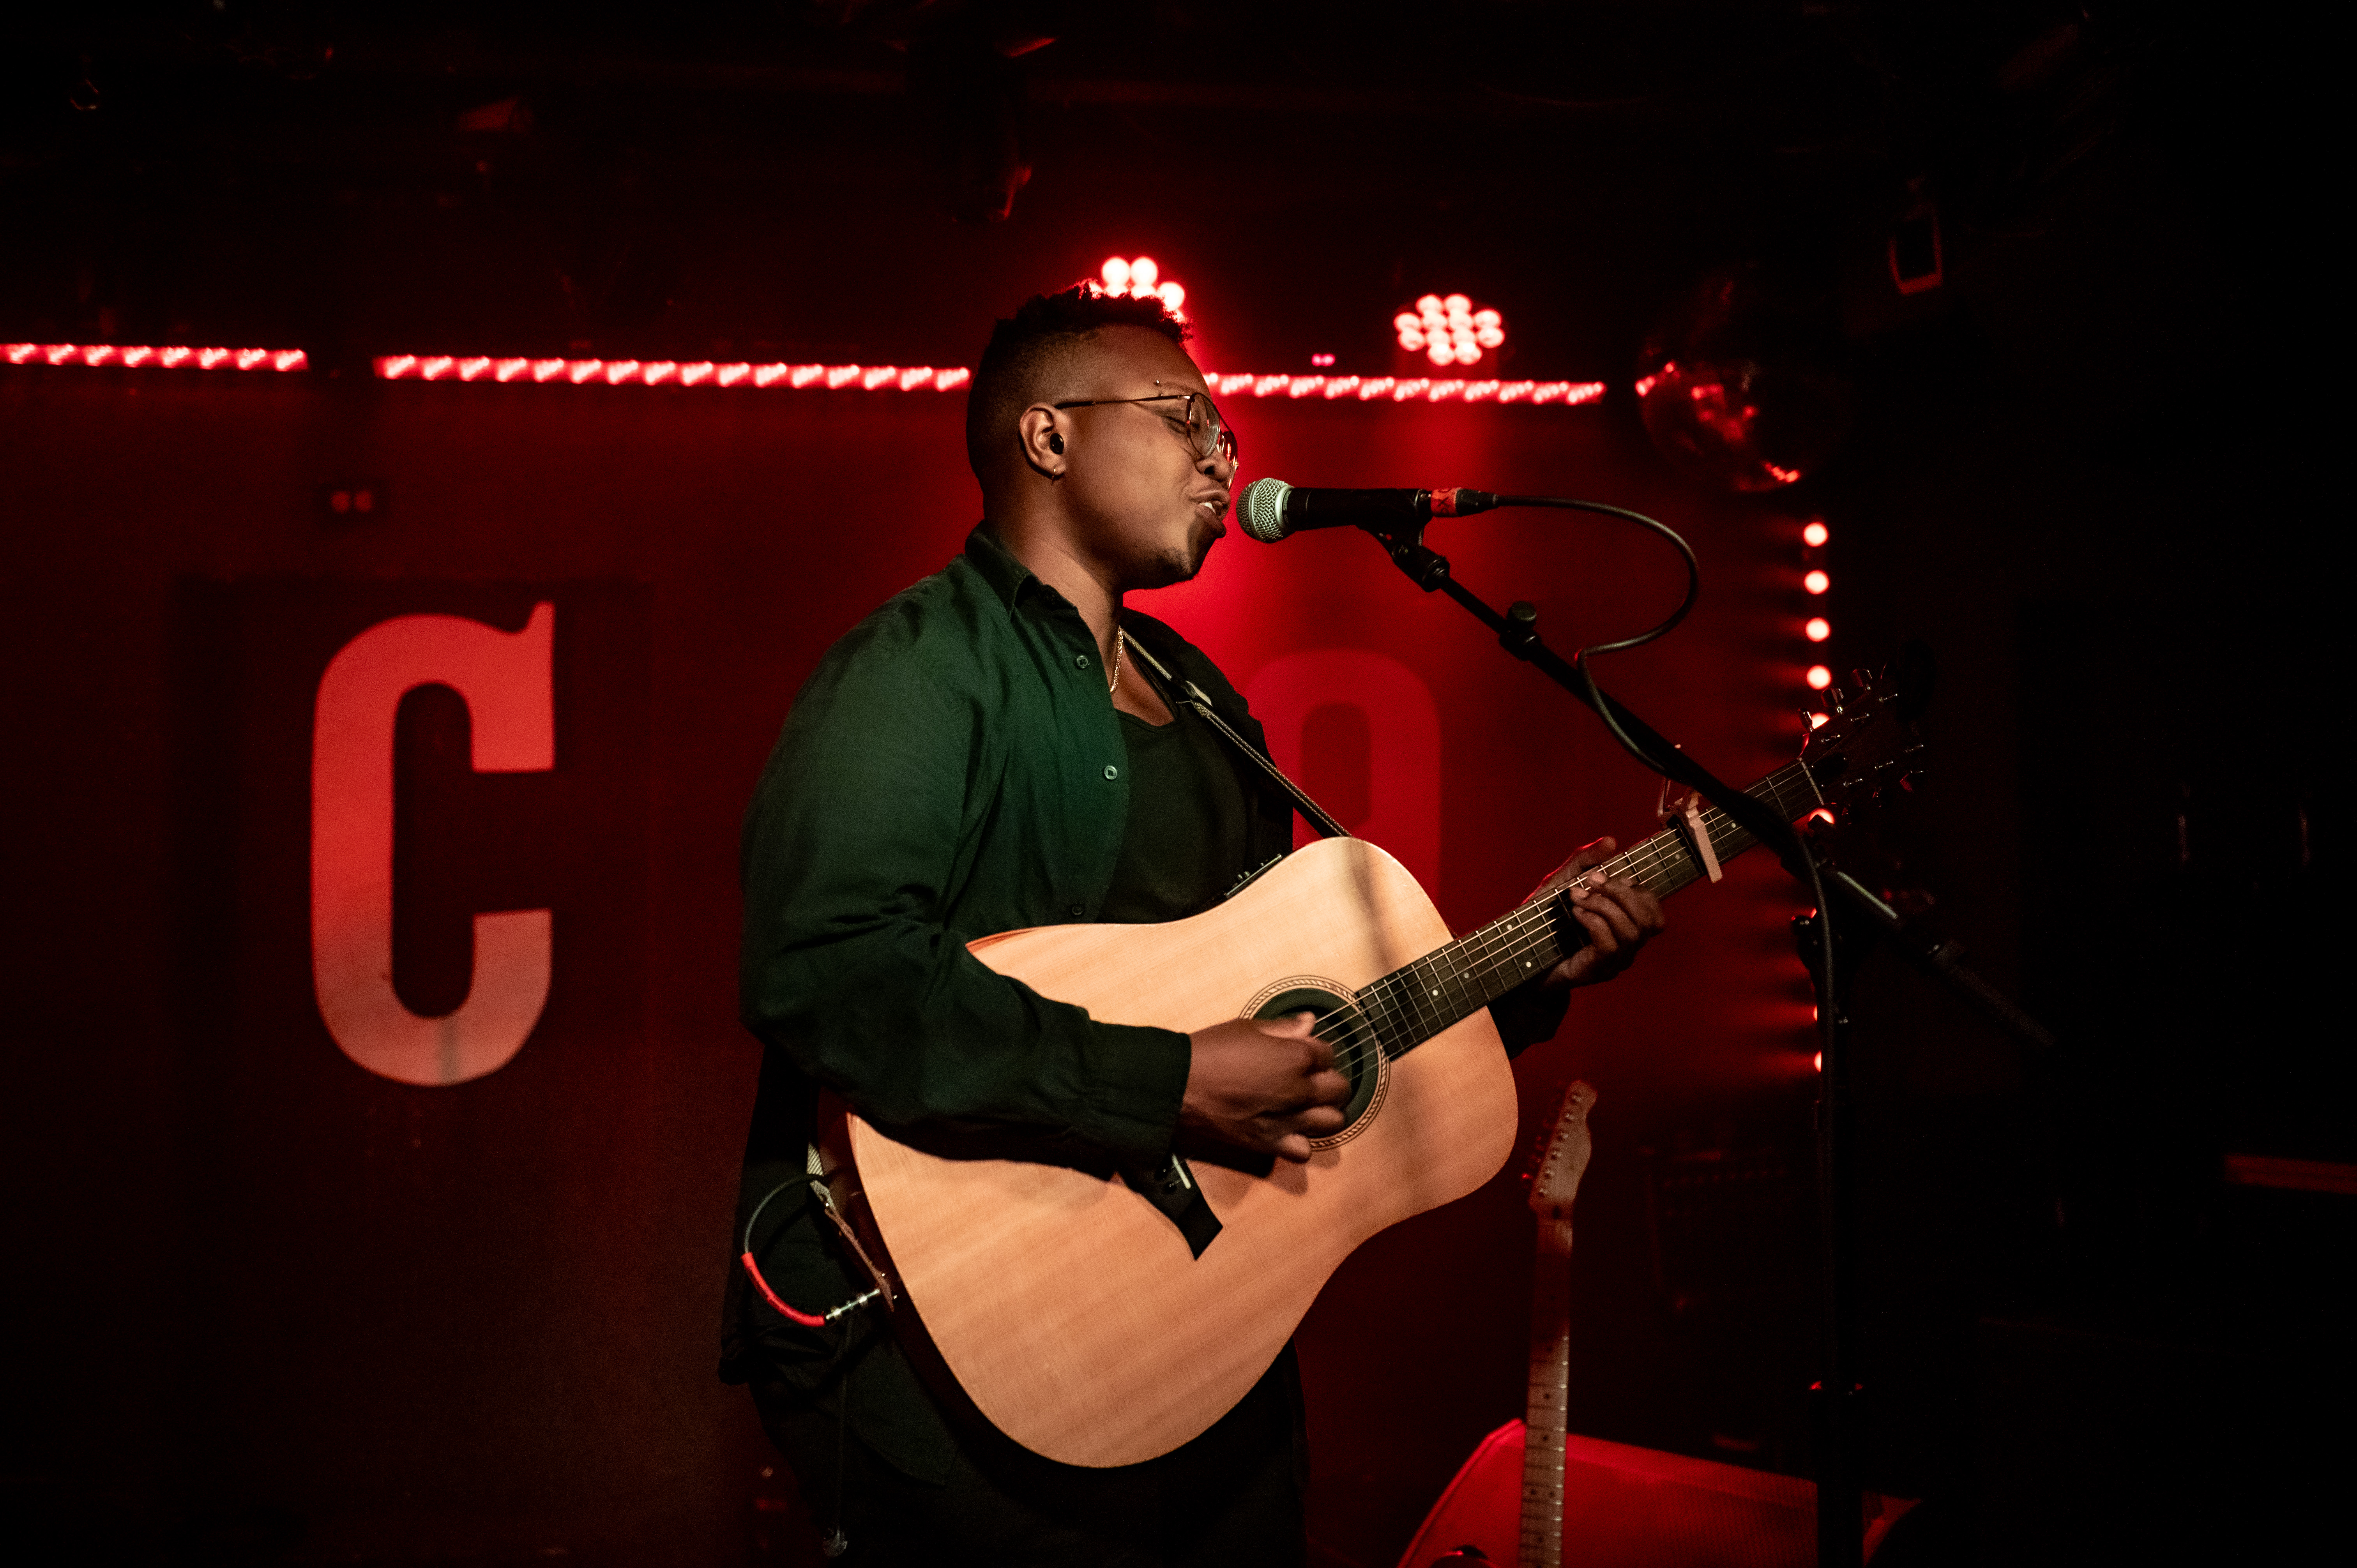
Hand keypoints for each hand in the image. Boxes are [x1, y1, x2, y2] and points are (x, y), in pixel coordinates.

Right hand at [1179, 1013, 1350, 1163]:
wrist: (1178, 1086)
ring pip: (1332, 1121)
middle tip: (1309, 1076)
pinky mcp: (1269, 1144)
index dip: (1316, 1051)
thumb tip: (1310, 1023)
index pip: (1328, 1054)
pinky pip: (1304, 1151)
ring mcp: (1287, 1121)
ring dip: (1325, 1110)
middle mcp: (1299, 1091)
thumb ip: (1284, 1028)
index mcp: (1296, 1057)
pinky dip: (1301, 1141)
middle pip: (1339, 1088)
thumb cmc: (1209, 1051)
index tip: (1301, 1050)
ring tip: (1307, 1103)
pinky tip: (1290, 1128)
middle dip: (1329, 1079)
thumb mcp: (1246, 1028)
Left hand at [1532, 837, 1664, 989]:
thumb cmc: (1545, 921)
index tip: (1601, 875)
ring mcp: (1615, 961)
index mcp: (1625, 925)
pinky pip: (1610, 945)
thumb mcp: (1562, 883)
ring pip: (1632, 932)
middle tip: (1590, 881)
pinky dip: (1594, 923)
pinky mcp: (1598, 970)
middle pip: (1648, 920)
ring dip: (1604, 907)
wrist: (1521, 957)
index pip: (1653, 910)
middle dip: (1621, 894)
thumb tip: (1611, 840)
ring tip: (1577, 898)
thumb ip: (1585, 862)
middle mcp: (1627, 945)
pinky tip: (1576, 914)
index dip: (1636, 889)